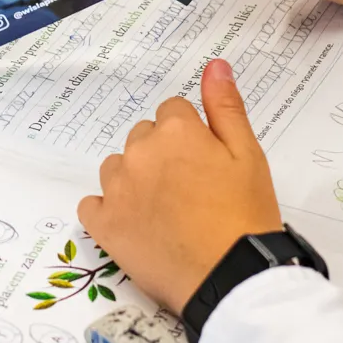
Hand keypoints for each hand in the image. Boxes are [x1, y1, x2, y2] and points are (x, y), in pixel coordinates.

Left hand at [78, 59, 280, 313]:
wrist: (230, 277)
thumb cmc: (245, 215)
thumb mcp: (248, 154)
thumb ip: (226, 106)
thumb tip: (214, 65)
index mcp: (176, 130)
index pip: (173, 111)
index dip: (192, 136)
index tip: (206, 163)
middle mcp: (139, 152)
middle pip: (144, 137)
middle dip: (163, 154)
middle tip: (191, 189)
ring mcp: (117, 189)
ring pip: (118, 167)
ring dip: (135, 178)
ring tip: (165, 208)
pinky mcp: (104, 225)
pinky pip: (94, 204)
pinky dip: (110, 210)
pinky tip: (135, 224)